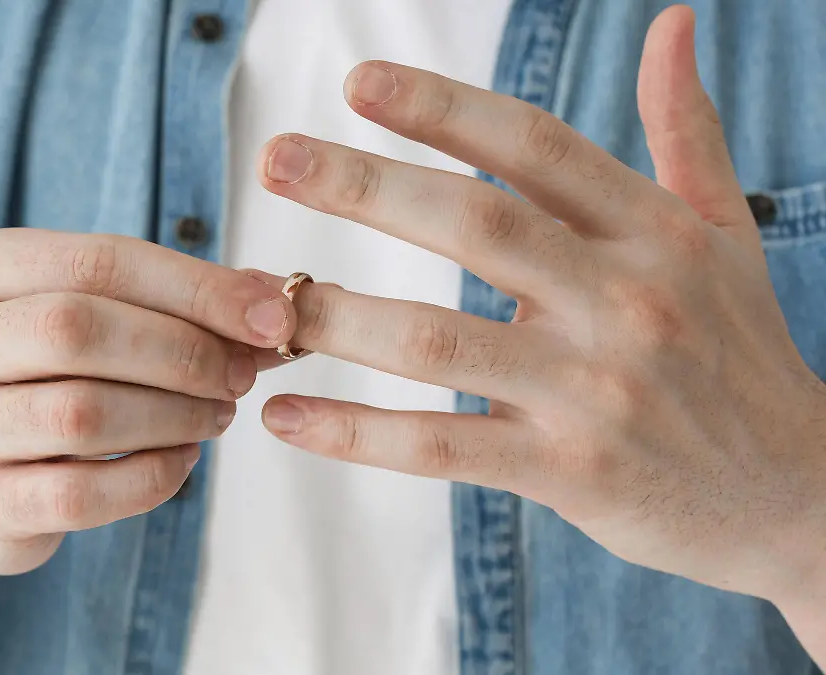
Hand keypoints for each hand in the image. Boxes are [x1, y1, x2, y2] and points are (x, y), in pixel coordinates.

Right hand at [0, 229, 296, 574]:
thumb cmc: (42, 375)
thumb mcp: (87, 314)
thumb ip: (171, 300)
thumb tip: (275, 302)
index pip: (96, 262)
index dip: (196, 288)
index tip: (272, 315)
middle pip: (78, 329)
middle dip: (183, 350)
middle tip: (244, 372)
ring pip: (82, 412)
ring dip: (176, 414)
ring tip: (219, 413)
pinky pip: (84, 491)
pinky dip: (153, 476)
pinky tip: (182, 460)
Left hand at [253, 6, 825, 605]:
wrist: (797, 495)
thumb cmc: (741, 353)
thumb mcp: (723, 235)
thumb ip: (687, 130)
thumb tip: (677, 22)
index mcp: (651, 230)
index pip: (534, 148)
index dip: (442, 110)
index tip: (358, 83)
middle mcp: (625, 300)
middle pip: (475, 226)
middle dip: (365, 188)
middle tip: (276, 160)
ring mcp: (595, 392)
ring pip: (440, 343)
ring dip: (338, 317)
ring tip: (260, 303)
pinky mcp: (569, 473)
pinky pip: (442, 448)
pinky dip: (356, 435)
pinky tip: (285, 418)